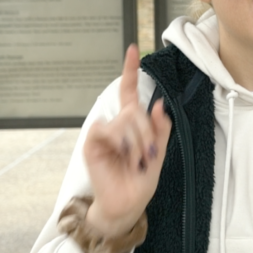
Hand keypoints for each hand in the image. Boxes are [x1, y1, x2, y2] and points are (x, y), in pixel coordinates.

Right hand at [82, 44, 171, 241]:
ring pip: (125, 120)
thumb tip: (159, 104)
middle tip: (148, 155)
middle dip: (147, 132)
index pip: (129, 91)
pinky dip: (121, 141)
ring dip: (137, 142)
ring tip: (137, 161)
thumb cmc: (141, 181)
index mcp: (132, 124)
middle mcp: (117, 125)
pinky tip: (123, 154)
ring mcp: (104, 133)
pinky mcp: (92, 143)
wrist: (127, 204)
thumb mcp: (159, 153)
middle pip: (134, 110)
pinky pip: (107, 129)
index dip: (131, 70)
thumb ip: (160, 129)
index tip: (134, 48)